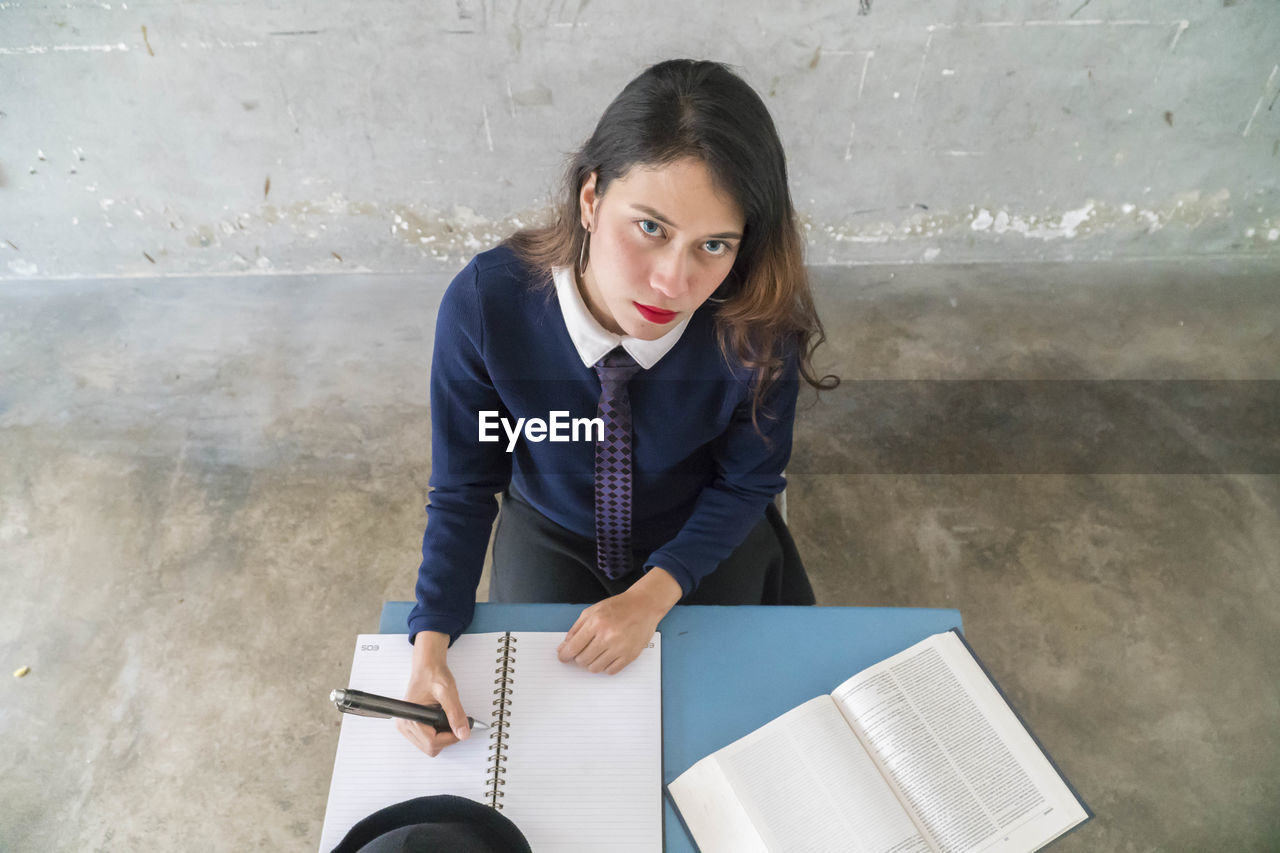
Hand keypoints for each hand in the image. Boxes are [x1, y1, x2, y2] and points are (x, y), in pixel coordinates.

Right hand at [396, 631, 472, 756]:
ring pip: (430, 746)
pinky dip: (438, 733)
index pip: (432, 743)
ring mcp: (407, 726)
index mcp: (410, 717)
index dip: (451, 737)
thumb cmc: (433, 674)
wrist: (427, 667)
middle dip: (446, 737)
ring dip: (442, 735)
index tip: (460, 726)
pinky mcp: (411, 725)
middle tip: (453, 720)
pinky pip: (428, 740)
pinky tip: (439, 719)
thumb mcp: (448, 692)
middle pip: (431, 748)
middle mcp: (404, 725)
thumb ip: (456, 714)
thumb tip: (463, 733)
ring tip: (444, 716)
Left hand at [557, 567, 681, 674]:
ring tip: (597, 653)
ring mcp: (620, 647)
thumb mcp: (592, 610)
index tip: (563, 657)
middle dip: (578, 658)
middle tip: (583, 651)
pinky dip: (606, 666)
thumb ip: (576, 628)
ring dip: (591, 663)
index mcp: (596, 623)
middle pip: (582, 660)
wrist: (644, 605)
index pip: (573, 648)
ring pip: (595, 668)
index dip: (564, 655)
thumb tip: (565, 647)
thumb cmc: (619, 607)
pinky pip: (611, 671)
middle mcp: (607, 636)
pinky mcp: (630, 655)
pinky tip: (608, 656)